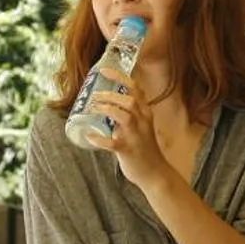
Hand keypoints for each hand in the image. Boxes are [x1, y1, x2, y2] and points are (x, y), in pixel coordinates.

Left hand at [84, 76, 175, 193]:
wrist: (155, 173)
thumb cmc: (144, 148)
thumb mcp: (140, 126)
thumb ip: (126, 115)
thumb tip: (104, 105)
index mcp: (146, 113)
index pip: (135, 89)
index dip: (119, 77)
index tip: (104, 71)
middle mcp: (144, 121)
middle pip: (128, 100)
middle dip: (109, 95)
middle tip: (93, 96)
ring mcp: (137, 136)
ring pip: (124, 116)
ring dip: (105, 110)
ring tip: (92, 109)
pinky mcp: (129, 150)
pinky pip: (112, 142)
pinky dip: (99, 138)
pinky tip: (89, 135)